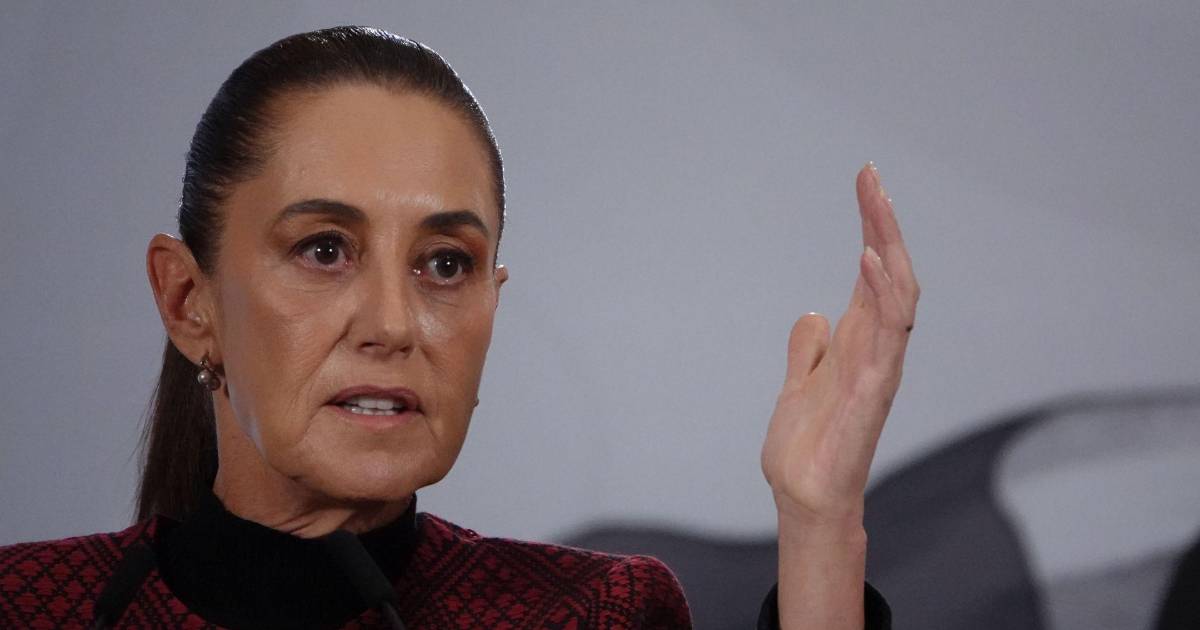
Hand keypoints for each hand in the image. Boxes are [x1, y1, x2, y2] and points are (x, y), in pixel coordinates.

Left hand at [761, 163, 918, 526]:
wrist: (803, 499)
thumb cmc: (806, 448)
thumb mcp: (797, 385)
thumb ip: (807, 351)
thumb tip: (814, 316)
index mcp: (858, 341)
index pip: (871, 272)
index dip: (872, 227)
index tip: (865, 182)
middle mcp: (876, 347)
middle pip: (889, 272)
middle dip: (882, 223)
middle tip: (870, 176)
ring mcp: (879, 367)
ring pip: (897, 295)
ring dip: (887, 247)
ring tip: (875, 203)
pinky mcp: (873, 391)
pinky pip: (886, 335)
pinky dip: (881, 295)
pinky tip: (868, 261)